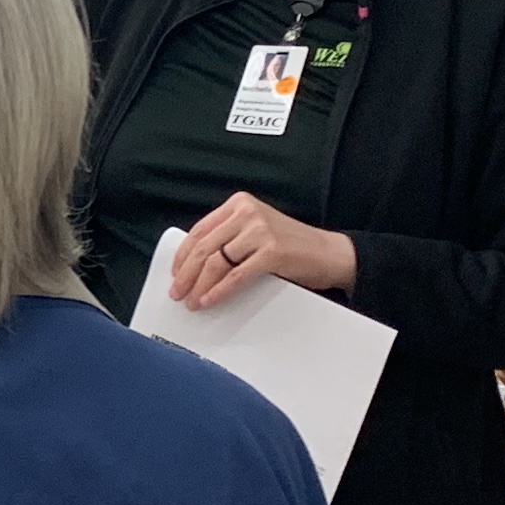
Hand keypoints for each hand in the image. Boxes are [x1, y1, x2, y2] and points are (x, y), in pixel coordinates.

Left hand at [164, 191, 358, 310]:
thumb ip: (229, 236)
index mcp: (239, 204)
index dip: (182, 256)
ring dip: (199, 285)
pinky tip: (209, 300)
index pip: (199, 230)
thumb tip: (193, 263)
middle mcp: (247, 213)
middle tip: (176, 293)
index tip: (174, 273)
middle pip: (204, 247)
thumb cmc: (291, 245)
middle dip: (186, 274)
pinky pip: (236, 276)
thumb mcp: (255, 230)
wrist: (329, 253)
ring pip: (216, 262)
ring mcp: (260, 231)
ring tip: (191, 301)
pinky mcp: (272, 252)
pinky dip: (219, 291)